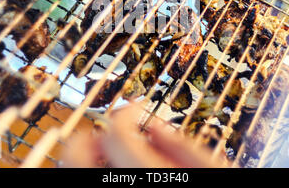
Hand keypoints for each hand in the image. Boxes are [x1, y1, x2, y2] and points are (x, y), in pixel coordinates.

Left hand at [63, 104, 224, 167]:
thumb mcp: (215, 176)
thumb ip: (183, 148)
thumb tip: (154, 125)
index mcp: (147, 180)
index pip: (115, 132)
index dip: (128, 112)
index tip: (139, 108)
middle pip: (76, 152)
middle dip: (98, 134)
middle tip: (121, 134)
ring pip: (73, 172)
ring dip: (92, 157)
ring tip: (118, 157)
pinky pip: (82, 186)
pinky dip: (92, 176)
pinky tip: (117, 177)